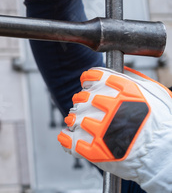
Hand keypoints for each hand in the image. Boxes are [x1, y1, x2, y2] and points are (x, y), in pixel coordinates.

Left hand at [58, 67, 171, 192]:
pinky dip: (68, 138)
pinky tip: (77, 139)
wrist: (166, 157)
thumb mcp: (156, 94)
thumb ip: (134, 80)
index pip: (91, 77)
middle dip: (83, 103)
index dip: (89, 83)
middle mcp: (106, 105)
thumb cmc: (163, 127)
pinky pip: (67, 138)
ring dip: (76, 121)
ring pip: (72, 117)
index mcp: (120, 89)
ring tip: (86, 127)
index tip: (89, 88)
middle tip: (91, 111)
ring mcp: (96, 126)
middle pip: (80, 97)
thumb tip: (120, 71)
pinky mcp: (90, 148)